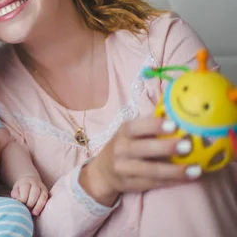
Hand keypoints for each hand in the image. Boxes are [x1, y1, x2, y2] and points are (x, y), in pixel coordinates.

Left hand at [11, 176, 48, 215]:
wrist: (31, 181)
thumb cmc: (21, 189)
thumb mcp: (16, 189)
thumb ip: (15, 194)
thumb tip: (18, 200)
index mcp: (26, 182)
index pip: (25, 189)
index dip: (23, 198)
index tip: (20, 205)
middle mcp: (35, 184)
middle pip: (35, 192)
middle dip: (30, 202)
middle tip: (27, 209)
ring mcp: (42, 188)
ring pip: (43, 196)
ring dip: (38, 206)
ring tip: (34, 213)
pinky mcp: (47, 193)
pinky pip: (46, 200)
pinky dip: (42, 206)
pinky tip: (38, 212)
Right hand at [80, 117, 199, 205]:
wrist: (104, 171)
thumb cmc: (125, 145)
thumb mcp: (130, 133)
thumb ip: (149, 125)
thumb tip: (177, 114)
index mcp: (123, 132)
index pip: (136, 127)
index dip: (154, 126)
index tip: (173, 125)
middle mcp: (121, 149)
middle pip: (143, 149)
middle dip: (166, 148)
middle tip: (187, 146)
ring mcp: (124, 168)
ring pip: (150, 170)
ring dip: (174, 170)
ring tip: (195, 169)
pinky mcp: (131, 184)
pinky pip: (154, 183)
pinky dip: (173, 182)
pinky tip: (188, 179)